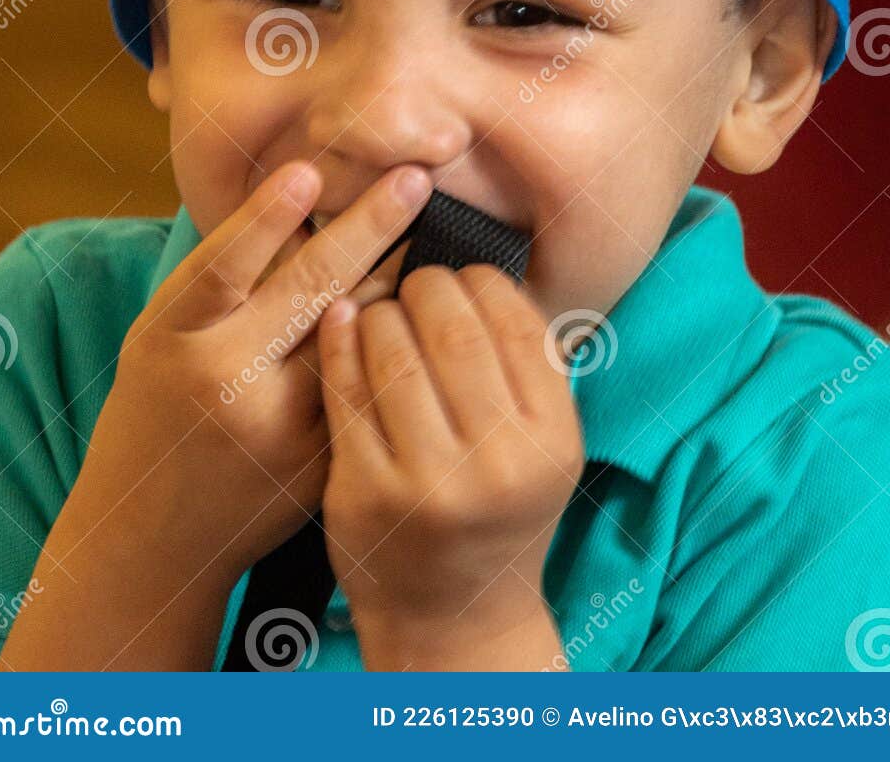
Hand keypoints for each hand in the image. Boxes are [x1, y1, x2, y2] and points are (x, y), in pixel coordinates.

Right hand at [77, 160, 432, 587]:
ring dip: (396, 280)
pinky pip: (366, 386)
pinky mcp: (319, 464)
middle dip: (368, 228)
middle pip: (306, 291)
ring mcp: (279, 429)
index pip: (224, 265)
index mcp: (173, 340)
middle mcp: (225, 382)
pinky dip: (393, 342)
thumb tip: (301, 194)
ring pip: (352, 336)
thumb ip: (220, 279)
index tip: (309, 170)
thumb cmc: (156, 409)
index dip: (266, 218)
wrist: (149, 539)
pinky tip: (423, 305)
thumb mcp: (160, 335)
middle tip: (415, 178)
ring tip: (434, 227)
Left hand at [317, 262, 584, 652]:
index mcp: (549, 444)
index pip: (515, 323)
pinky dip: (340, 342)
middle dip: (427, 285)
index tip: (464, 274)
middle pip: (452, 328)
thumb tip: (482, 266)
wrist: (453, 623)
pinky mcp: (362, 493)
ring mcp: (425, 483)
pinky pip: (345, 390)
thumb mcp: (540, 449)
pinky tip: (341, 320)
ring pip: (393, 350)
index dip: (483, 280)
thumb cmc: (498, 514)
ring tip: (381, 309)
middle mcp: (495, 465)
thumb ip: (525, 368)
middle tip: (416, 281)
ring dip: (381, 310)